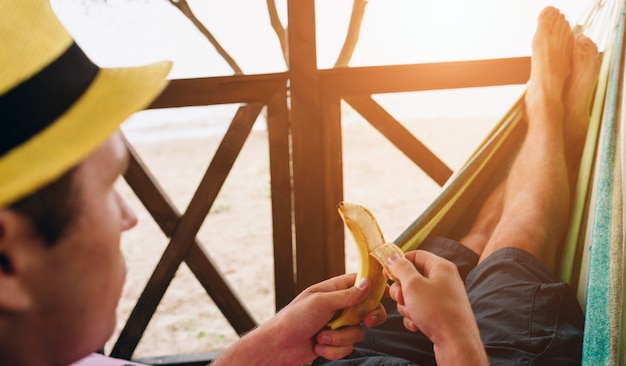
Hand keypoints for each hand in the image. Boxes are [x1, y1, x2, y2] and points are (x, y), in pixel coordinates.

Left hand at [213, 273, 385, 365]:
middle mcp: (339, 306)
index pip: (361, 282)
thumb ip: (346, 295)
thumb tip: (368, 283)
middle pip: (368, 309)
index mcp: (334, 289)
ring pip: (358, 332)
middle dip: (369, 317)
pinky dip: (333, 350)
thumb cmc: (294, 318)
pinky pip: (348, 347)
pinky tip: (317, 347)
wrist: (278, 347)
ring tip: (321, 337)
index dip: (376, 286)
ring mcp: (338, 325)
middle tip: (366, 321)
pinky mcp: (335, 342)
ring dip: (340, 338)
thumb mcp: (320, 302)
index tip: (388, 295)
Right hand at [386, 250, 487, 365]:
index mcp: (441, 267)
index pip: (415, 255)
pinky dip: (415, 317)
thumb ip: (401, 268)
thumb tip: (392, 256)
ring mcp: (443, 298)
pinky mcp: (442, 314)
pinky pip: (421, 310)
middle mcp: (444, 280)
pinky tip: (417, 325)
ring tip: (412, 314)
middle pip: (413, 277)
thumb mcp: (413, 285)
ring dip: (407, 306)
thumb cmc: (436, 311)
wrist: (457, 344)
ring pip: (414, 295)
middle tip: (401, 298)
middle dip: (401, 289)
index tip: (386, 273)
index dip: (399, 262)